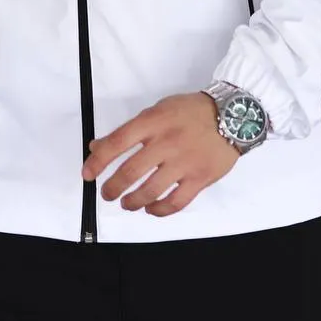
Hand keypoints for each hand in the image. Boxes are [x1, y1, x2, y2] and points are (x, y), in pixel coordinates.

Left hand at [81, 92, 238, 217]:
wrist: (233, 116)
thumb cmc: (190, 111)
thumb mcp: (158, 110)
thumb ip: (130, 130)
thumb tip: (98, 147)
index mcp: (154, 121)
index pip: (118, 142)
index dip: (98, 161)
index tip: (87, 174)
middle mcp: (167, 142)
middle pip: (131, 171)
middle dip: (112, 187)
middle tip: (107, 193)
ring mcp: (185, 162)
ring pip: (151, 191)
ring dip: (132, 201)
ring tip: (127, 203)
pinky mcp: (200, 178)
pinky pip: (176, 202)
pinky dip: (159, 210)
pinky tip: (151, 209)